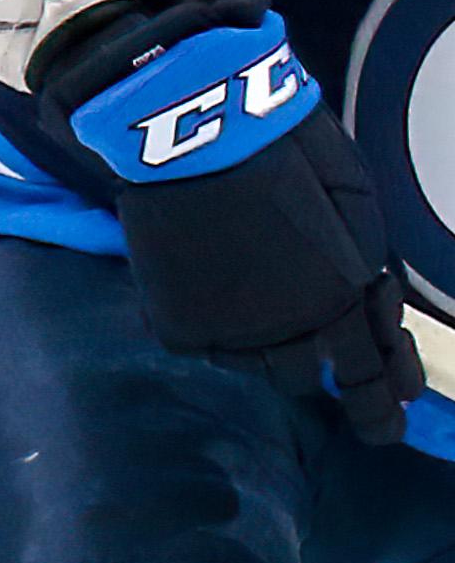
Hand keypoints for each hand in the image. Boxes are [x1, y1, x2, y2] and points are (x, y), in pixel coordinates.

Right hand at [39, 0, 424, 442]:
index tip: (386, 428)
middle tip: (304, 329)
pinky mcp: (177, 321)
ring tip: (249, 294)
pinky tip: (209, 287)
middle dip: (316, 359)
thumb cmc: (286, 154)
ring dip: (261, 342)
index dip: (380, 411)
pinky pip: (201, 347)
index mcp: (342, 302)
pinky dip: (208, 325)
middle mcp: (288, 331)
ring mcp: (228, 331)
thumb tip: (376, 317)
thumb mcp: (358, 208)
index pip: (371, 379)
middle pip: (306, 378)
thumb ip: (368, 271)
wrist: (196, 134)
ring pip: (252, 366)